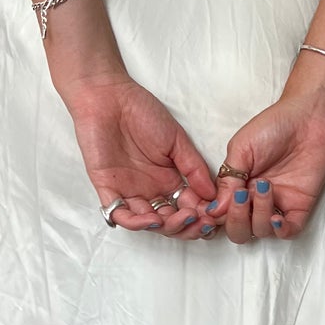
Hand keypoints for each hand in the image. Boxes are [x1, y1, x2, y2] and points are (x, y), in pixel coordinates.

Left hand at [61, 76, 217, 235]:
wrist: (108, 97)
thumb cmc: (141, 112)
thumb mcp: (176, 140)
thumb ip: (194, 168)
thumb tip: (214, 194)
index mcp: (169, 179)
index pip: (189, 207)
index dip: (203, 215)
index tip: (216, 216)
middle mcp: (151, 190)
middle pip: (171, 221)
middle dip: (188, 226)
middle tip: (201, 222)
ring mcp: (129, 192)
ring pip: (149, 223)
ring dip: (168, 227)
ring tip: (182, 219)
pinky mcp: (108, 189)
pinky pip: (120, 215)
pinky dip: (136, 223)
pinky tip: (153, 219)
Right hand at [208, 91, 324, 242]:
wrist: (307, 118)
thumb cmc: (273, 126)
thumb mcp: (241, 149)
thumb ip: (227, 180)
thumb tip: (214, 210)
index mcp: (236, 186)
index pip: (220, 214)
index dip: (215, 217)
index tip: (214, 208)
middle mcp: (255, 199)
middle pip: (238, 230)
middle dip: (236, 220)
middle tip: (242, 196)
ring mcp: (277, 204)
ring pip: (261, 231)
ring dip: (259, 214)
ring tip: (265, 186)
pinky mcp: (300, 206)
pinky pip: (289, 231)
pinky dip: (280, 230)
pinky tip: (277, 217)